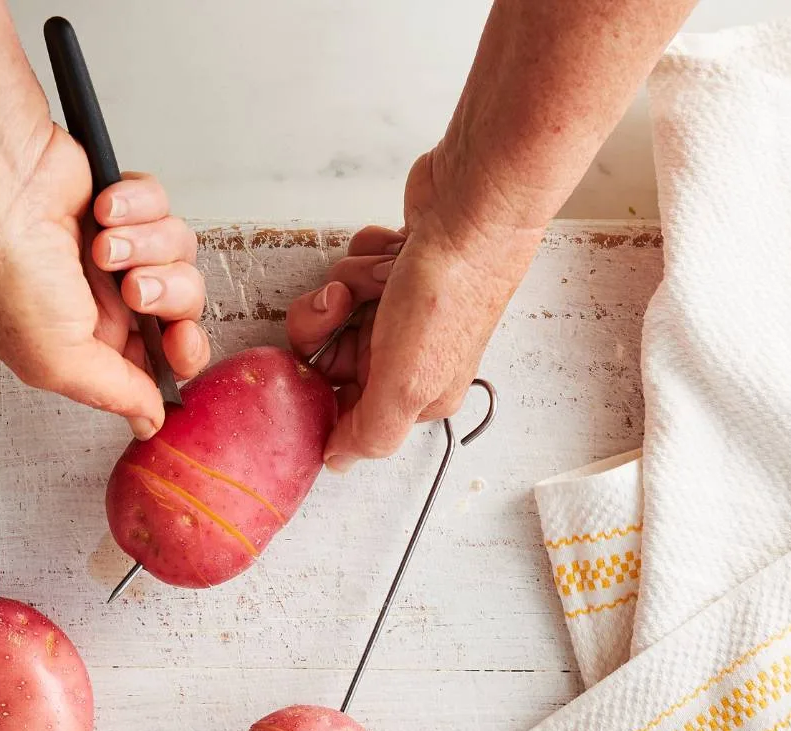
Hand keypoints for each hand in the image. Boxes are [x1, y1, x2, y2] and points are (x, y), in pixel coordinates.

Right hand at [0, 127, 208, 439]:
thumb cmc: (8, 271)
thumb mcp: (56, 359)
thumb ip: (112, 394)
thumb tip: (148, 422)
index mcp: (91, 346)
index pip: (162, 363)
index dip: (182, 353)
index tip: (178, 340)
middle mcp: (106, 301)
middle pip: (183, 309)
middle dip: (169, 296)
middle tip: (134, 288)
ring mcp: (117, 251)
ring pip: (178, 257)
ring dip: (147, 248)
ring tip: (104, 245)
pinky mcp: (123, 206)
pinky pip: (162, 210)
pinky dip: (137, 208)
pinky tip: (102, 210)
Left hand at [285, 153, 541, 469]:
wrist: (473, 207)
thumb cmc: (450, 290)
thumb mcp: (408, 384)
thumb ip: (371, 433)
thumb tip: (339, 463)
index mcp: (416, 394)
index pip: (343, 410)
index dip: (320, 385)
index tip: (317, 362)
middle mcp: (409, 355)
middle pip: (329, 355)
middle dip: (330, 323)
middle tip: (349, 305)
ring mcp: (402, 309)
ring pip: (335, 308)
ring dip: (350, 285)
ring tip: (384, 275)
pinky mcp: (394, 268)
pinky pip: (350, 269)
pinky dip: (364, 256)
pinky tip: (393, 252)